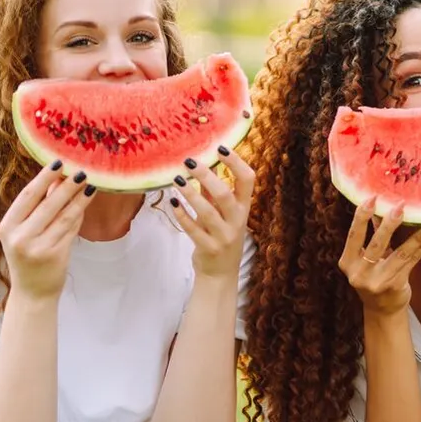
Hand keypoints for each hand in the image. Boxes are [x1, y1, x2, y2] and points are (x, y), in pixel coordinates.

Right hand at [0, 160, 97, 299]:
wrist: (32, 293)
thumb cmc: (28, 257)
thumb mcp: (24, 231)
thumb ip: (38, 207)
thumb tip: (57, 178)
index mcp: (8, 227)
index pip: (27, 197)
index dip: (44, 178)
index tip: (58, 162)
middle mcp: (20, 237)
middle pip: (48, 204)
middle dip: (66, 185)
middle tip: (81, 170)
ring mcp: (38, 247)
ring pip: (64, 216)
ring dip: (79, 198)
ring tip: (90, 183)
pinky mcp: (56, 255)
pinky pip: (71, 229)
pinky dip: (79, 214)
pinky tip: (87, 202)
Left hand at [168, 147, 255, 279]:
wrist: (220, 273)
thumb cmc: (222, 236)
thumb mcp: (223, 213)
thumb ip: (214, 191)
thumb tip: (205, 163)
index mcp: (244, 208)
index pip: (248, 180)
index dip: (236, 162)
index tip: (220, 147)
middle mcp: (237, 221)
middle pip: (225, 194)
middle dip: (207, 176)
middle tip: (189, 162)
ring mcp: (223, 236)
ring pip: (207, 212)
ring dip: (190, 194)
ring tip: (176, 180)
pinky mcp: (208, 248)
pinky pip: (193, 230)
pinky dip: (182, 215)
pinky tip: (173, 202)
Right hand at [339, 198, 420, 315]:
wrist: (381, 309)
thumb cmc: (373, 276)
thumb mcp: (364, 258)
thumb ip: (370, 234)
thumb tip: (376, 205)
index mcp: (348, 262)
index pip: (353, 235)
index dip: (361, 216)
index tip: (371, 198)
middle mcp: (359, 273)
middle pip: (376, 244)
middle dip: (389, 224)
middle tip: (400, 206)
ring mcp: (377, 282)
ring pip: (399, 254)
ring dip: (414, 236)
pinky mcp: (395, 286)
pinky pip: (410, 262)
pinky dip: (420, 246)